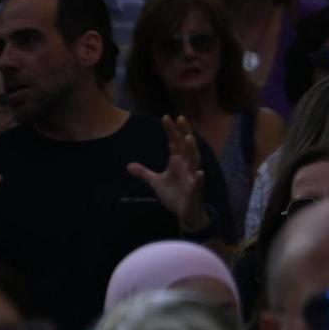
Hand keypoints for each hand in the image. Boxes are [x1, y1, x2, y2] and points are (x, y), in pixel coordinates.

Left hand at [128, 115, 208, 234]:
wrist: (186, 213)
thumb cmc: (175, 194)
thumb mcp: (156, 182)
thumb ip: (144, 173)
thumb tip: (128, 165)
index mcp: (178, 161)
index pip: (175, 142)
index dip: (171, 130)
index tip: (166, 116)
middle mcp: (187, 166)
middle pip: (186, 147)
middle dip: (184, 132)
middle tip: (180, 118)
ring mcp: (192, 177)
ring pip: (194, 161)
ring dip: (192, 150)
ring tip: (188, 138)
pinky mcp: (194, 191)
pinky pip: (197, 184)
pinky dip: (199, 179)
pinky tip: (199, 173)